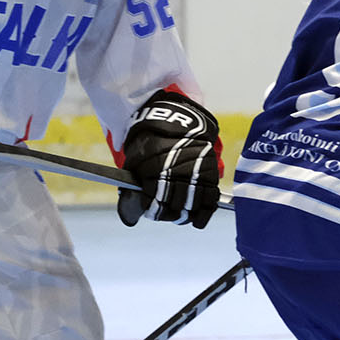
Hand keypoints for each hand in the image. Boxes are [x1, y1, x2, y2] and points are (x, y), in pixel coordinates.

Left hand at [118, 90, 220, 228]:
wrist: (177, 118)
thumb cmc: (151, 139)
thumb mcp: (135, 158)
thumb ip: (132, 184)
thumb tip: (129, 216)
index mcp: (154, 168)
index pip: (153, 201)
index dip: (152, 211)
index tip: (152, 213)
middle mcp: (175, 172)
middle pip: (172, 206)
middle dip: (168, 213)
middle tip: (168, 214)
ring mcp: (194, 172)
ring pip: (190, 204)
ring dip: (185, 215)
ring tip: (181, 217)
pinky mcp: (209, 172)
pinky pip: (209, 198)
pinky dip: (204, 213)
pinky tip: (198, 221)